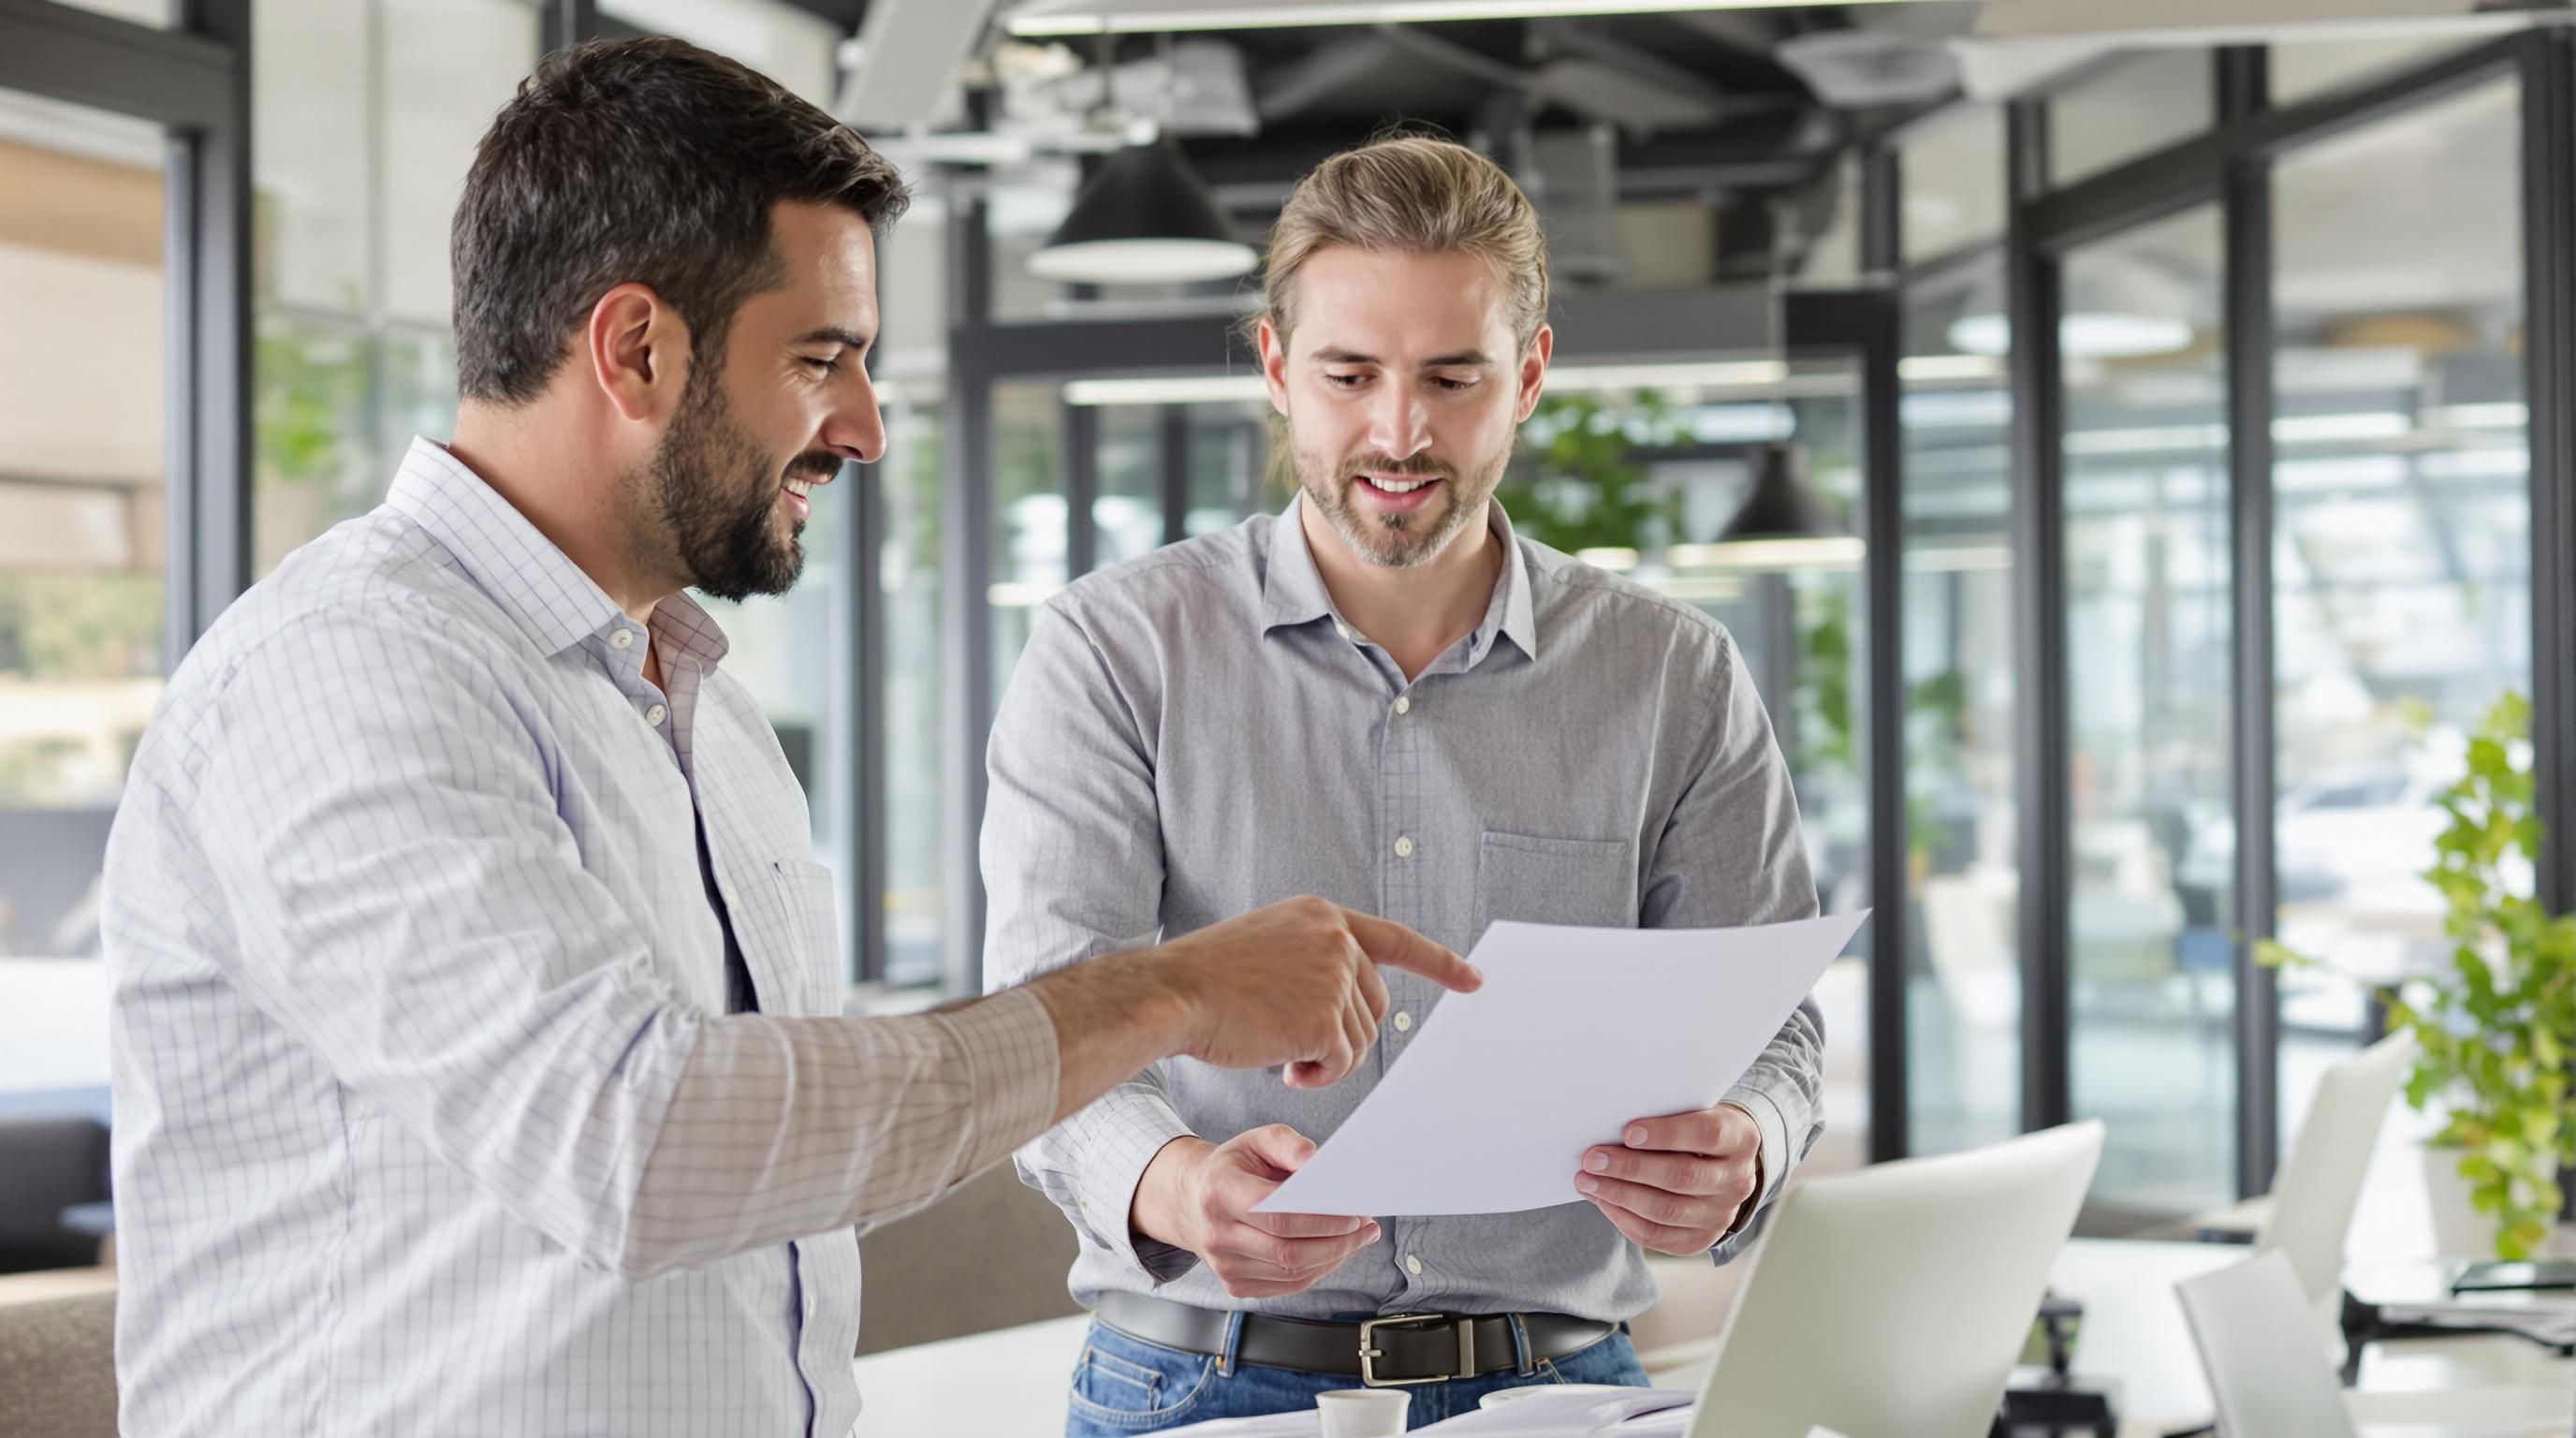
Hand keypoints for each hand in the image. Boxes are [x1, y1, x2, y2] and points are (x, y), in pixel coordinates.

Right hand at [1133, 1126, 1379, 1298]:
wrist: (1192, 1200)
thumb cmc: (1232, 1167)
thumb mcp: (1257, 1140)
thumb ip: (1290, 1145)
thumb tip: (1319, 1164)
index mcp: (1219, 1193)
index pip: (1278, 1216)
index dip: (1321, 1219)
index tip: (1354, 1214)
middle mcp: (1217, 1234)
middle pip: (1288, 1251)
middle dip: (1337, 1242)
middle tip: (1367, 1227)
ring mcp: (1224, 1266)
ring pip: (1292, 1273)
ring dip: (1334, 1257)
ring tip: (1358, 1237)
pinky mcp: (1236, 1285)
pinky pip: (1288, 1285)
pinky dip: (1318, 1270)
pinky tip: (1335, 1251)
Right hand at [1152, 896, 1479, 1087]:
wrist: (1170, 994)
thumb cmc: (1204, 980)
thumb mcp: (1265, 948)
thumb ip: (1311, 963)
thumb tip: (1346, 1010)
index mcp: (1320, 915)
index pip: (1395, 939)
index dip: (1439, 963)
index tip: (1475, 980)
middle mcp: (1335, 938)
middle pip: (1376, 1004)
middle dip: (1346, 1035)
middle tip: (1301, 1050)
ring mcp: (1333, 975)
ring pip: (1359, 1039)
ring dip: (1324, 1058)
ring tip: (1277, 1052)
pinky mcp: (1326, 1016)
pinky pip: (1342, 1063)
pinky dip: (1318, 1075)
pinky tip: (1285, 1070)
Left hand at [1574, 1102, 1762, 1255]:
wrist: (1725, 1162)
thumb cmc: (1697, 1127)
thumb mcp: (1694, 1111)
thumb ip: (1665, 1114)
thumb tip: (1610, 1123)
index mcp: (1740, 1139)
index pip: (1706, 1135)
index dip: (1666, 1134)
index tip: (1627, 1131)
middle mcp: (1736, 1181)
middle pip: (1681, 1177)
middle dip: (1630, 1168)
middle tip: (1592, 1159)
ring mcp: (1721, 1214)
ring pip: (1666, 1210)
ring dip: (1619, 1195)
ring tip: (1588, 1181)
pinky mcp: (1701, 1239)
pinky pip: (1657, 1236)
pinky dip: (1624, 1218)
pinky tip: (1603, 1200)